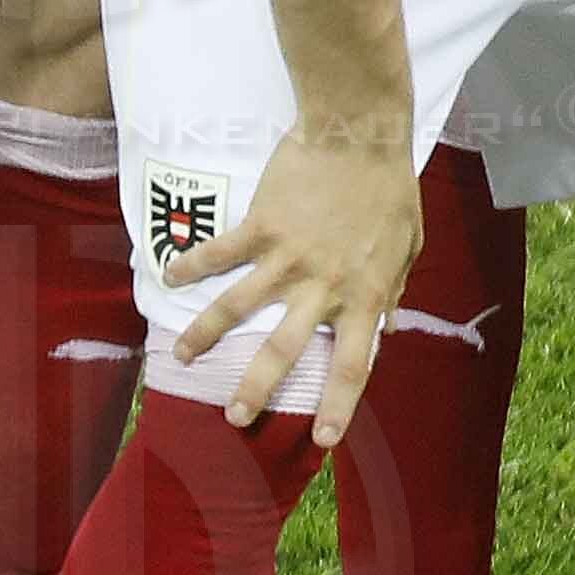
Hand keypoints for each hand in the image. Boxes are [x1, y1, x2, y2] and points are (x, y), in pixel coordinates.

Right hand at [161, 126, 422, 443]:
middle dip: (256, 389)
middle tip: (234, 418)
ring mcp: (287, 256)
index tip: (323, 440)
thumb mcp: (407, 246)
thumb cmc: (390, 189)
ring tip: (180, 358)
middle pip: (283, 350)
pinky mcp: (259, 226)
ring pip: (236, 307)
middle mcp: (323, 284)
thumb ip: (391, 288)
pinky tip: (167, 276)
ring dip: (205, 335)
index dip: (339, 404)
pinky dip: (190, 265)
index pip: (354, 363)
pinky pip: (217, 254)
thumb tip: (384, 324)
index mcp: (364, 293)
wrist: (360, 133)